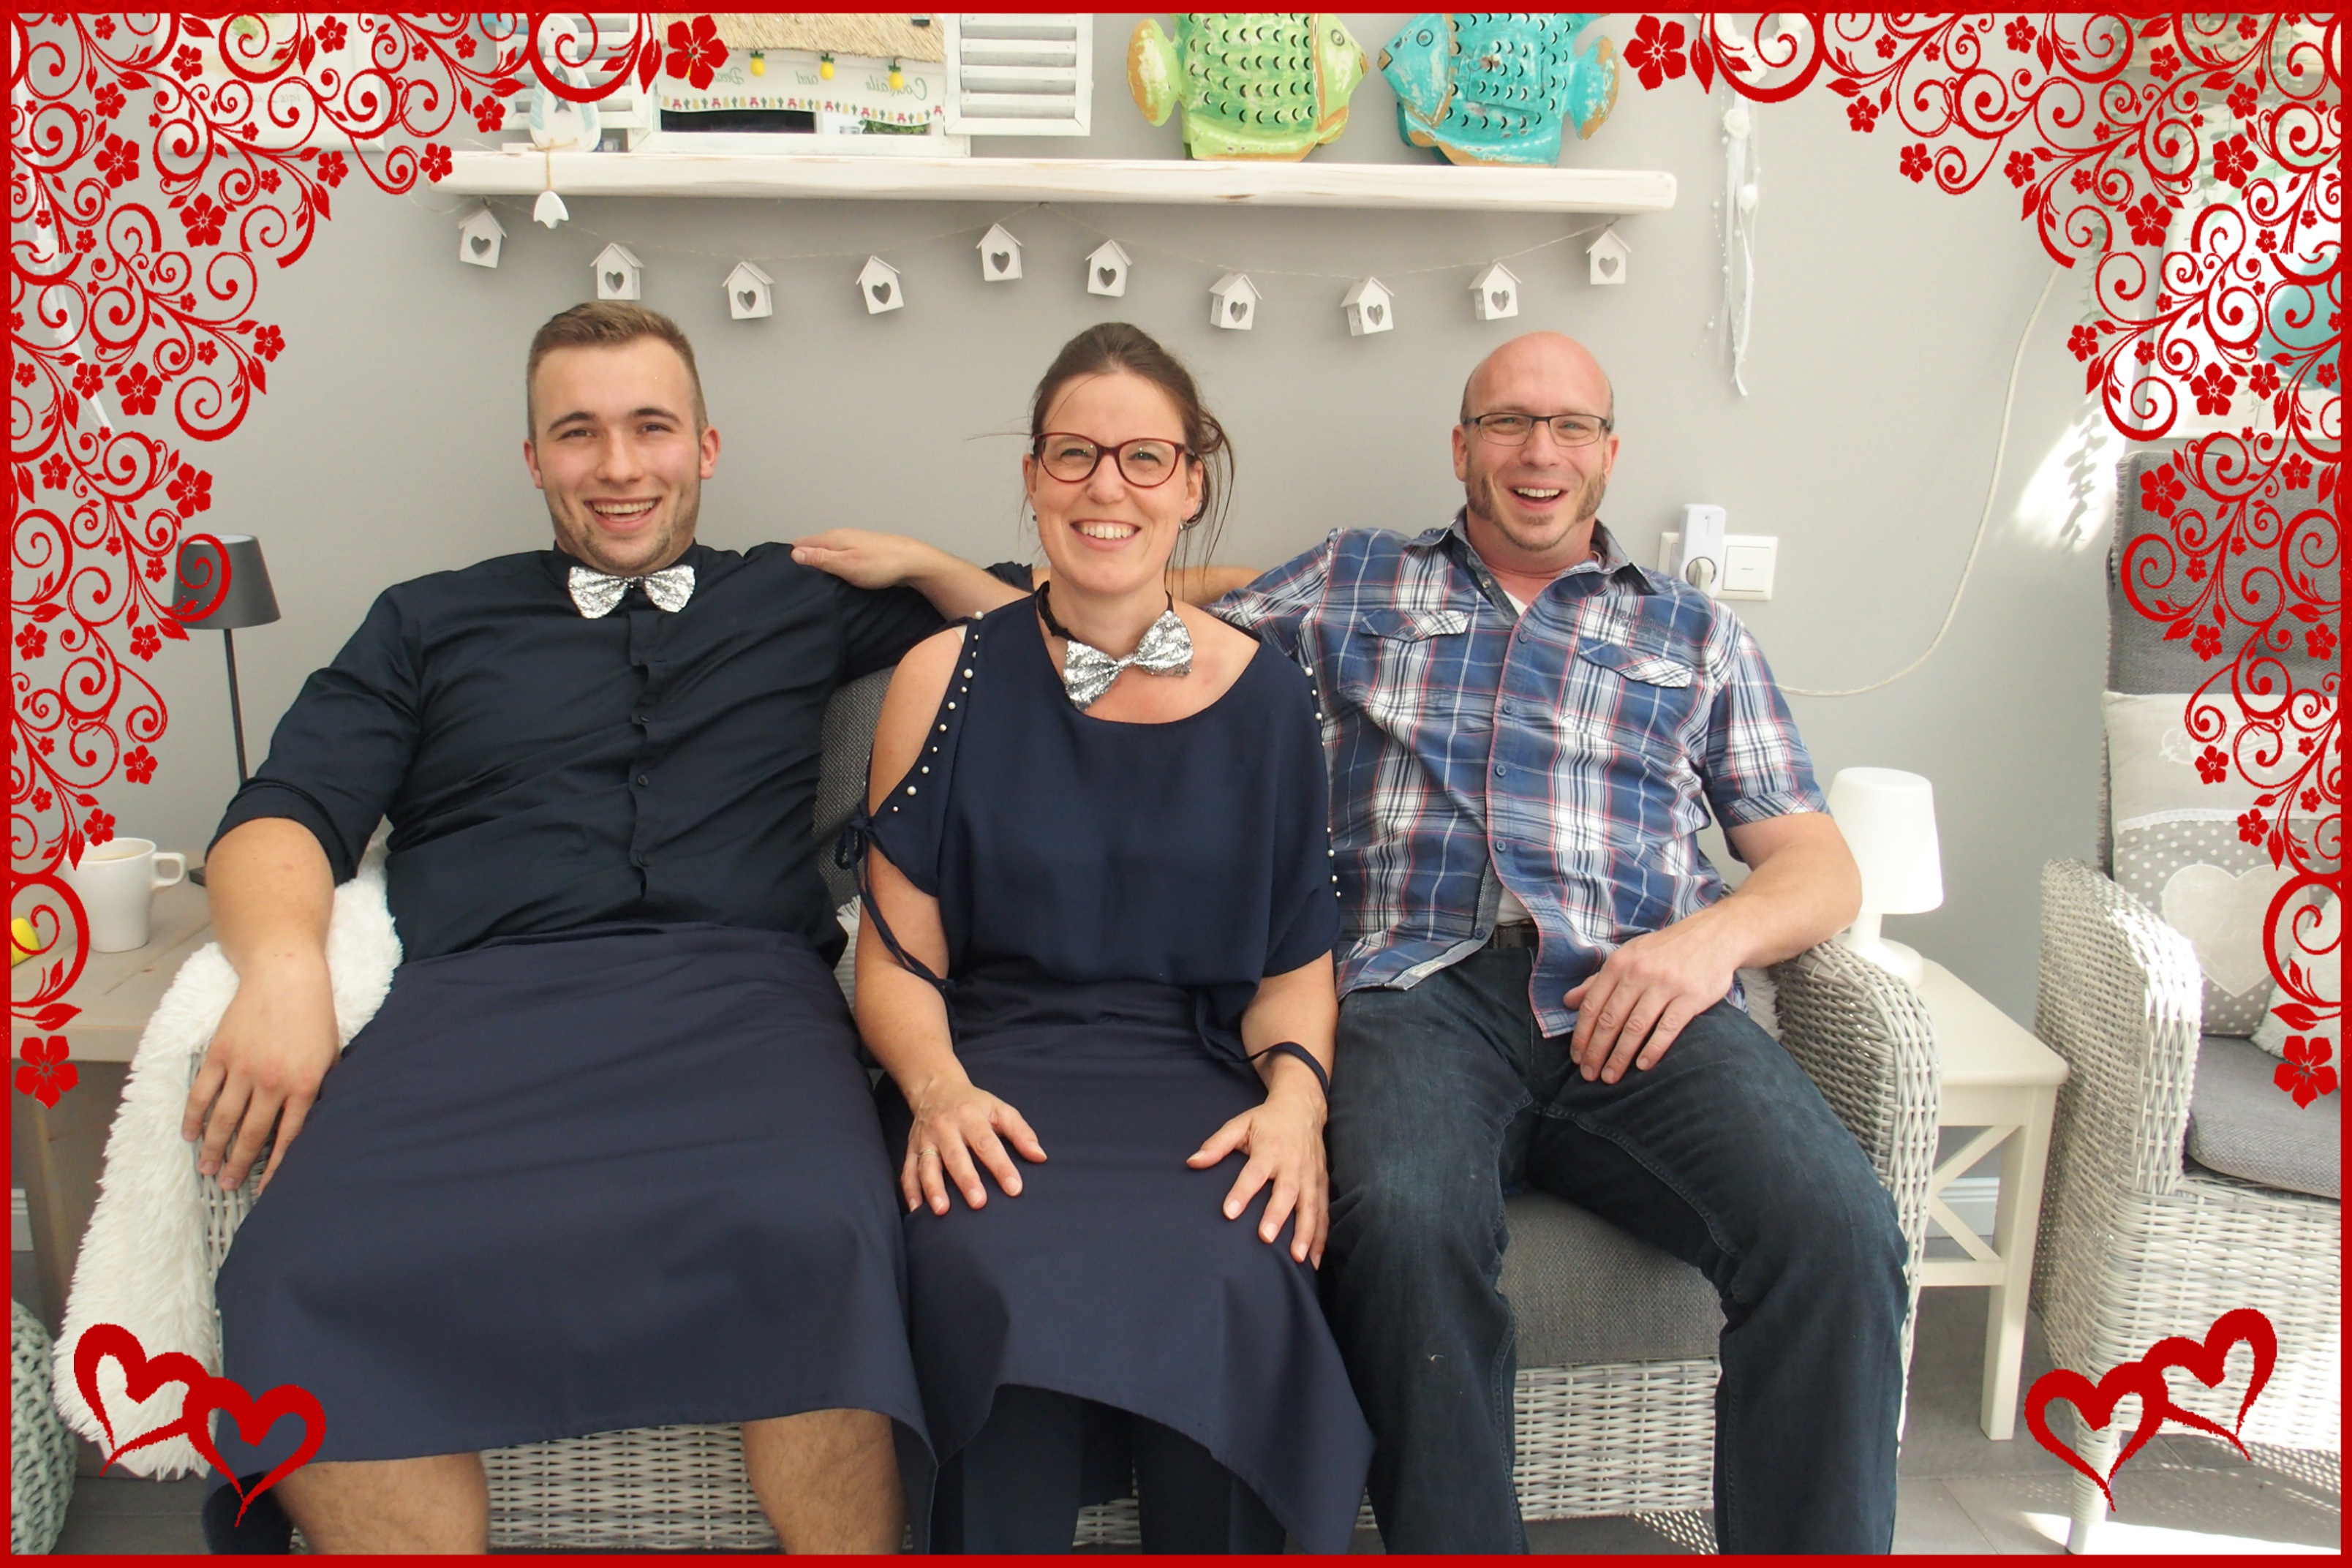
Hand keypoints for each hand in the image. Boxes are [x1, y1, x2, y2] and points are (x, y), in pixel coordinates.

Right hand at [181, 955, 339, 1192]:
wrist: (287, 975)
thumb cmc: (315, 1016)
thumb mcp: (331, 1054)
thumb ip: (321, 1089)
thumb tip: (315, 1124)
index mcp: (305, 1085)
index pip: (289, 1138)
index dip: (275, 1168)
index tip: (264, 1189)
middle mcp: (272, 1082)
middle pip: (250, 1135)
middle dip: (238, 1165)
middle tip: (228, 1185)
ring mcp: (243, 1068)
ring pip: (223, 1120)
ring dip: (213, 1148)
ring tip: (207, 1169)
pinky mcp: (220, 1054)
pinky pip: (202, 1093)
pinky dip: (193, 1117)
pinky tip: (189, 1135)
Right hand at [790, 529, 948, 591]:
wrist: (914, 562)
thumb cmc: (882, 565)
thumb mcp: (846, 565)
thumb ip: (821, 558)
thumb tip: (795, 553)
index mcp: (833, 537)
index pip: (801, 543)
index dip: (791, 556)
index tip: (783, 572)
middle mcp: (841, 536)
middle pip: (813, 546)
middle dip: (803, 559)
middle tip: (796, 579)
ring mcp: (853, 542)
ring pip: (827, 551)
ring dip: (819, 562)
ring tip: (812, 578)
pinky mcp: (863, 551)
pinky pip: (840, 555)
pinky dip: (833, 564)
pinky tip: (835, 575)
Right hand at [902, 1073, 1046, 1214]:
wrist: (935, 1088)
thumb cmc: (974, 1104)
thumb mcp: (1000, 1109)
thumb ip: (1021, 1132)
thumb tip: (1040, 1156)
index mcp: (971, 1117)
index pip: (987, 1144)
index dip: (1001, 1166)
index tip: (1014, 1188)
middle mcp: (945, 1128)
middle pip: (956, 1156)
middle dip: (967, 1180)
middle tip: (978, 1203)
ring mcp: (925, 1139)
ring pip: (927, 1165)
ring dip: (933, 1188)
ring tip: (942, 1210)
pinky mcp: (911, 1148)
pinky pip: (908, 1171)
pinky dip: (910, 1191)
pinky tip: (916, 1209)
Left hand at [1188, 1073, 1329, 1265]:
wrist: (1303, 1108)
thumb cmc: (1266, 1121)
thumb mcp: (1240, 1125)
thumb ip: (1216, 1145)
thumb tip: (1192, 1162)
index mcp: (1269, 1149)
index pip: (1254, 1173)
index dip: (1242, 1192)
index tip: (1229, 1212)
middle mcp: (1292, 1164)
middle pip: (1286, 1192)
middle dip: (1277, 1215)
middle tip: (1265, 1238)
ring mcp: (1310, 1176)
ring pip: (1310, 1206)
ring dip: (1306, 1233)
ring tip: (1298, 1257)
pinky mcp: (1321, 1184)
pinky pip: (1324, 1211)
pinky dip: (1321, 1236)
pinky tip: (1315, 1259)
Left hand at [1563, 911, 1740, 1084]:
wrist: (1713, 935)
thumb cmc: (1664, 950)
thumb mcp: (1628, 956)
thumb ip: (1598, 980)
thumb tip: (1568, 1000)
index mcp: (1619, 964)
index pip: (1592, 1006)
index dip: (1582, 1035)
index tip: (1577, 1058)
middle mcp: (1639, 973)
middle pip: (1610, 1020)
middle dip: (1596, 1051)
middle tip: (1589, 1076)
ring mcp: (1665, 985)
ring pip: (1635, 1027)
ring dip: (1620, 1056)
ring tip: (1611, 1077)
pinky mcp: (1690, 997)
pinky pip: (1667, 1028)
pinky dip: (1653, 1049)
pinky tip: (1643, 1066)